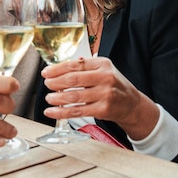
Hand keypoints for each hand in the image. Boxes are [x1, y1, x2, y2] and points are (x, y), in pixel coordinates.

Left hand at [41, 57, 158, 140]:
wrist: (132, 104)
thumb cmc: (114, 85)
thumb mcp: (103, 70)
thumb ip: (85, 67)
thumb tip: (59, 67)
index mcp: (102, 64)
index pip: (75, 64)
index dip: (57, 69)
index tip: (46, 72)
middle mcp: (105, 77)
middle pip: (73, 79)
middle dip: (55, 82)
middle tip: (47, 84)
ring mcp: (105, 94)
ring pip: (74, 96)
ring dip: (57, 98)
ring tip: (49, 98)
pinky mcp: (103, 110)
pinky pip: (77, 111)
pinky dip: (61, 112)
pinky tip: (51, 112)